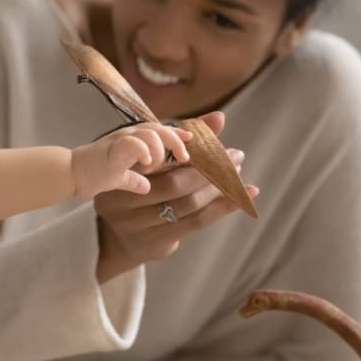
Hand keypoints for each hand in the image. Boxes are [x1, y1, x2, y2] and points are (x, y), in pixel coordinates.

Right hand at [72, 122, 191, 198]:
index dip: (177, 134)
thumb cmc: (95, 173)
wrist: (71, 174)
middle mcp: (129, 135)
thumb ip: (135, 178)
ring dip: (161, 148)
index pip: (160, 130)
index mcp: (133, 139)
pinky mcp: (112, 150)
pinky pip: (131, 143)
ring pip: (150, 133)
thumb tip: (146, 186)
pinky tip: (148, 163)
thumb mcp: (121, 175)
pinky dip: (143, 150)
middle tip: (187, 158)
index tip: (192, 141)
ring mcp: (120, 141)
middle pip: (160, 128)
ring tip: (159, 164)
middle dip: (176, 141)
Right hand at [93, 112, 260, 279]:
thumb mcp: (153, 162)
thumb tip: (219, 117)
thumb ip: (183, 140)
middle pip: (174, 184)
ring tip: (238, 176)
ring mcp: (136, 226)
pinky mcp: (155, 243)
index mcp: (120, 173)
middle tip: (236, 157)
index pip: (160, 160)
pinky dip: (221, 209)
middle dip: (210, 170)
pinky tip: (242, 199)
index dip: (192, 152)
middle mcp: (123, 201)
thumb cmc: (141, 189)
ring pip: (187, 204)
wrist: (119, 238)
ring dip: (218, 189)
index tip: (218, 144)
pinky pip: (195, 223)